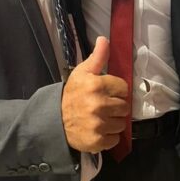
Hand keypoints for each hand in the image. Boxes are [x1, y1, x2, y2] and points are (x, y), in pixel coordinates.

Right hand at [62, 36, 128, 152]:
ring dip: (114, 121)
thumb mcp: (83, 72)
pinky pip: (115, 139)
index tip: (107, 92)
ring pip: (122, 124)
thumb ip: (98, 56)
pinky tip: (99, 129)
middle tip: (103, 105)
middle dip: (116, 106)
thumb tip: (104, 39)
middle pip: (125, 106)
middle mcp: (98, 105)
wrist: (55, 120)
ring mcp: (98, 125)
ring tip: (101, 117)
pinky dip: (109, 136)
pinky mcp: (97, 141)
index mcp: (96, 85)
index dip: (116, 90)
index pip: (124, 88)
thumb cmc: (72, 93)